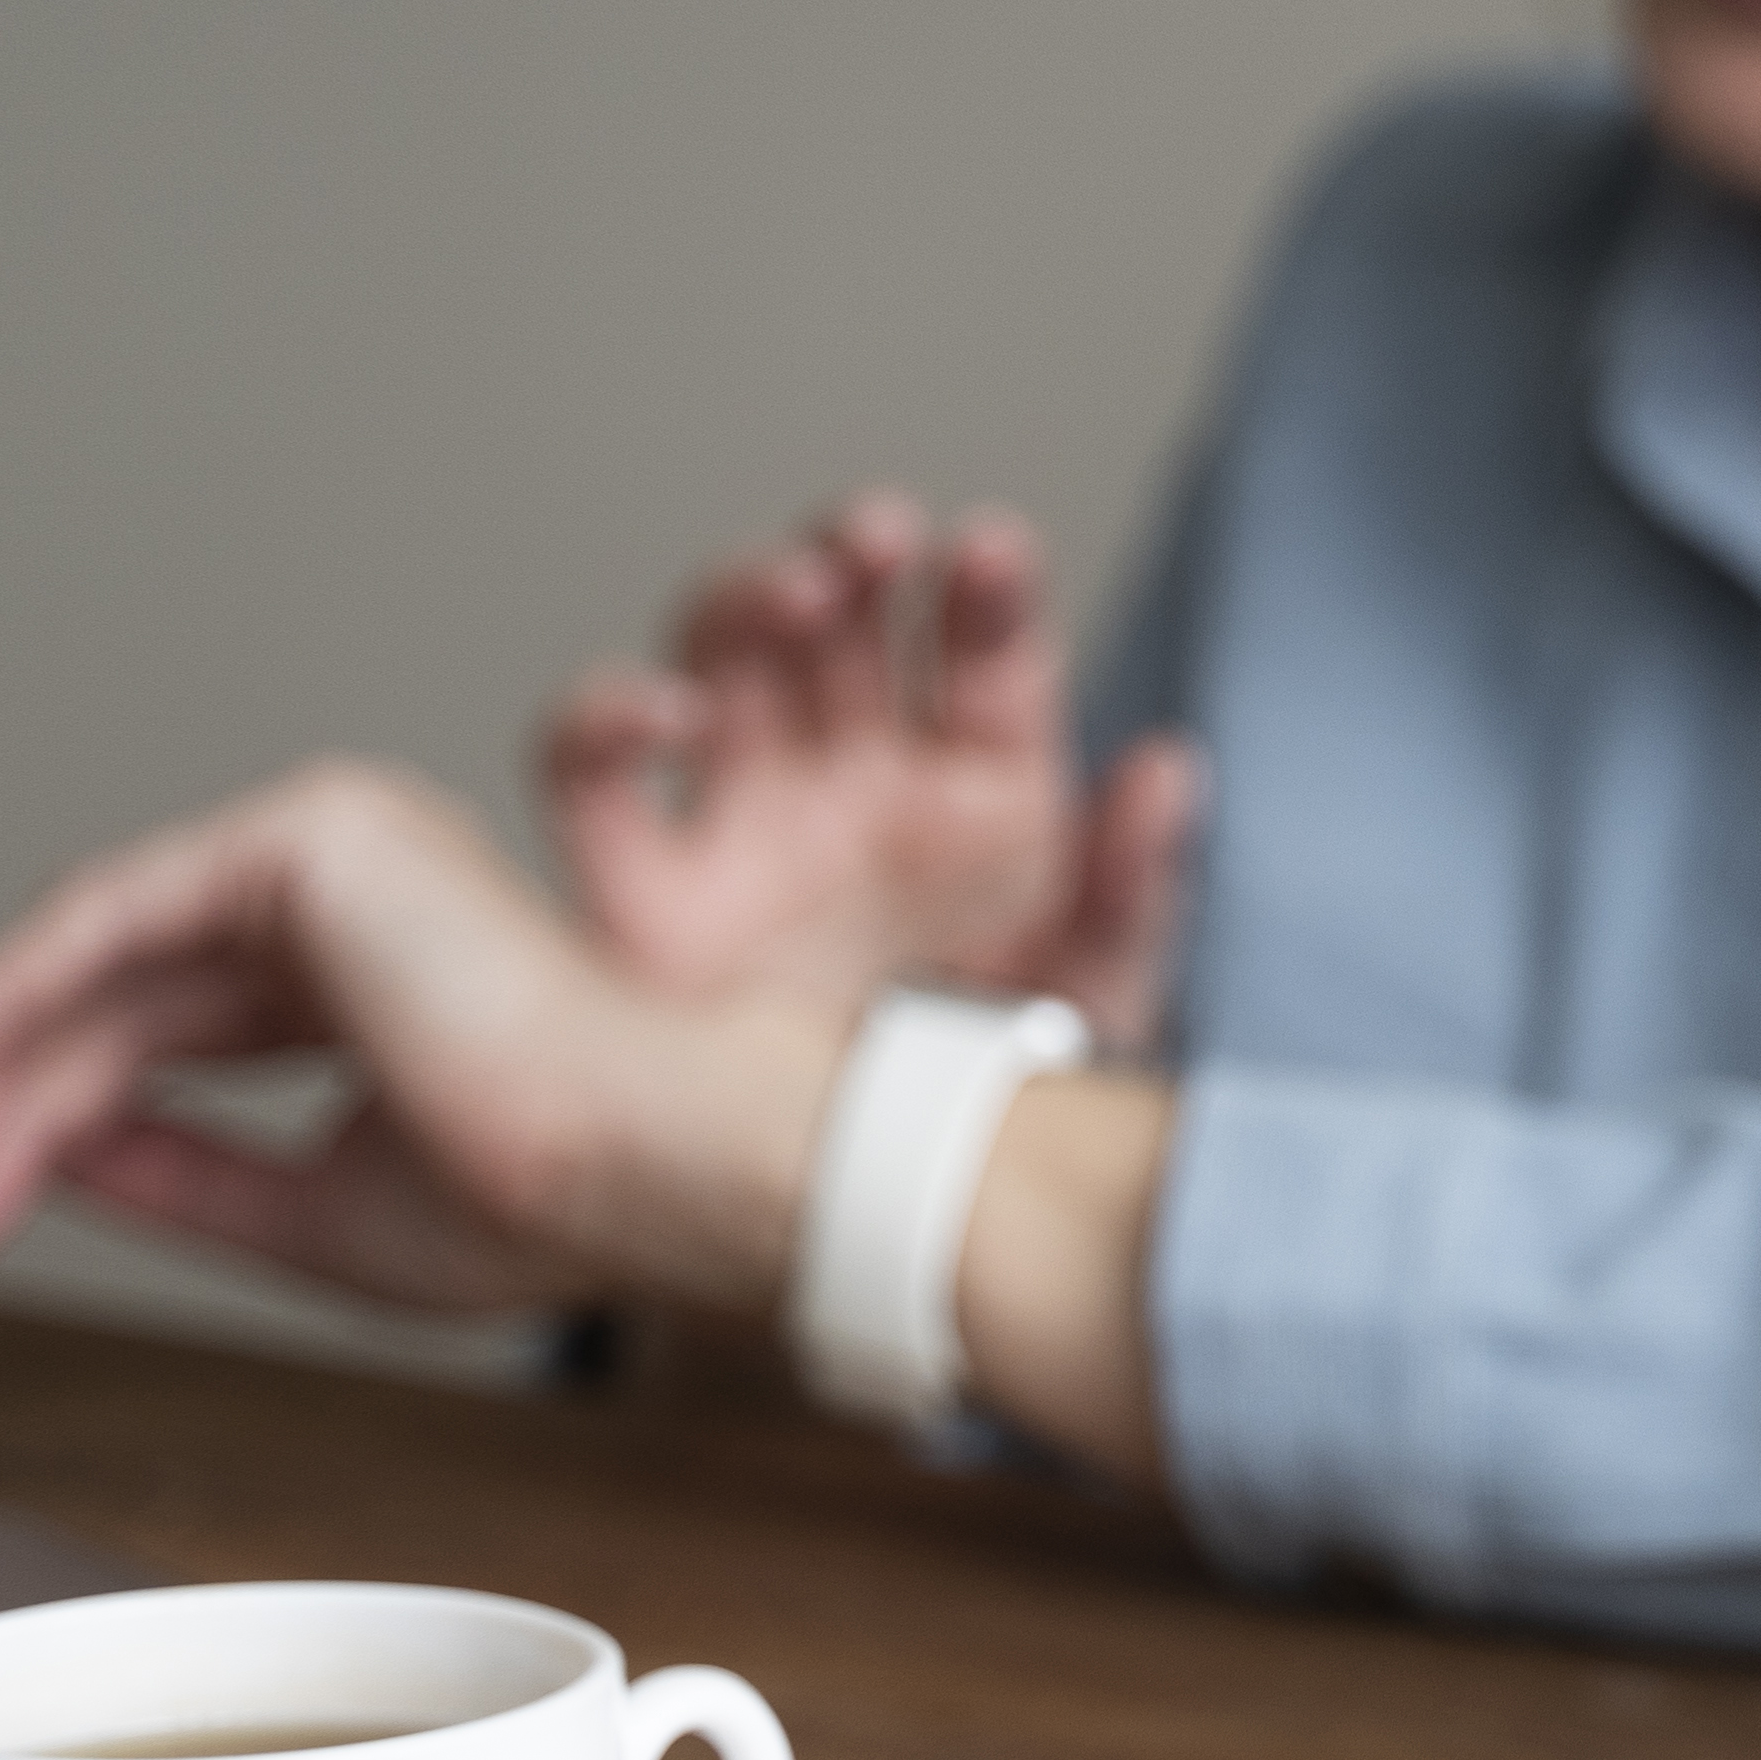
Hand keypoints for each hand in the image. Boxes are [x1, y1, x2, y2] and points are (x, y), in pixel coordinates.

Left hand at [0, 758, 839, 1320]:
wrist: (644, 1162)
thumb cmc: (551, 1192)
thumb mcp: (313, 1210)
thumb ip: (186, 1173)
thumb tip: (56, 1152)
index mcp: (380, 969)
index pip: (176, 1040)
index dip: (57, 1130)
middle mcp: (354, 895)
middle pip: (121, 1006)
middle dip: (0, 1115)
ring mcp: (334, 852)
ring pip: (103, 965)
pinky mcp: (309, 837)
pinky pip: (115, 913)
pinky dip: (13, 990)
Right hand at [540, 491, 1199, 1041]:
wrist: (877, 1220)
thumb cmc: (990, 1086)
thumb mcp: (1090, 994)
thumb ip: (1130, 887)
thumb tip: (1170, 767)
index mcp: (971, 785)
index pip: (979, 657)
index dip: (984, 596)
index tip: (989, 554)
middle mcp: (849, 780)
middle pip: (841, 625)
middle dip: (852, 560)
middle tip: (877, 539)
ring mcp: (742, 823)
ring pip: (719, 662)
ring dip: (747, 600)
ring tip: (798, 588)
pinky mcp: (639, 897)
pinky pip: (590, 782)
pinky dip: (606, 722)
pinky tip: (664, 712)